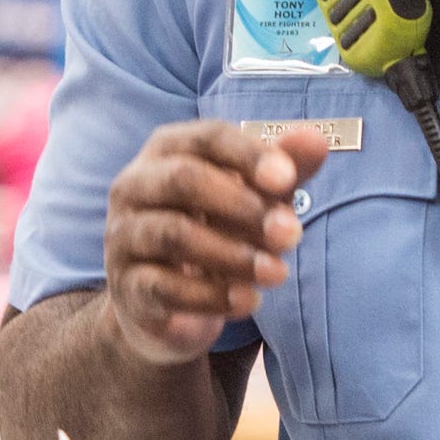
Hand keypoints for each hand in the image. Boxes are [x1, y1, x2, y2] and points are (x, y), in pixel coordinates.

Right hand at [100, 123, 329, 364]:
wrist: (166, 301)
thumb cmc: (215, 230)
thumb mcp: (255, 199)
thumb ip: (283, 171)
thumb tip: (316, 139)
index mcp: (168, 150)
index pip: (207, 137)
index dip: (249, 155)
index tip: (288, 179)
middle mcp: (135, 185)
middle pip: (184, 180)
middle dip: (243, 206)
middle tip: (292, 235)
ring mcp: (122, 235)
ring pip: (174, 236)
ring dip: (233, 255)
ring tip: (278, 274)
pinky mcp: (125, 285)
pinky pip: (163, 287)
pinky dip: (212, 297)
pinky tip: (249, 302)